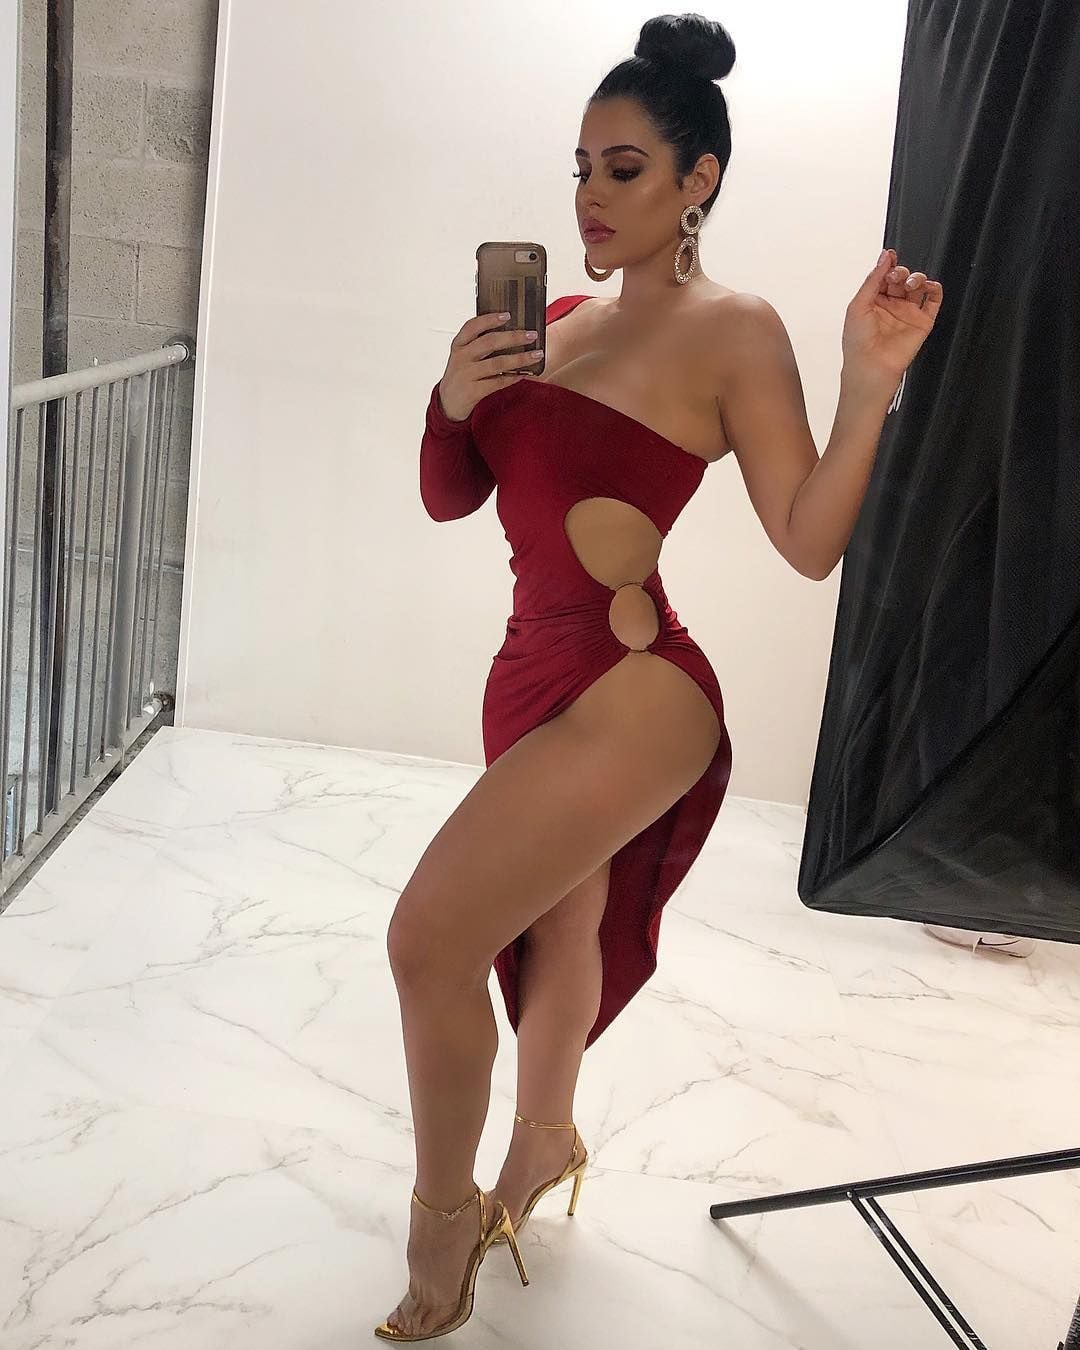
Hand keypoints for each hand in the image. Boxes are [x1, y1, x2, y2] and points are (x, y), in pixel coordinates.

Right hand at [437, 312, 543, 421]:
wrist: (446, 402)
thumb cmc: (460, 375)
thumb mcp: (463, 356)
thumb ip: (478, 344)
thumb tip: (510, 333)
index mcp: (459, 345)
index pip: (472, 326)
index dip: (490, 319)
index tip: (508, 315)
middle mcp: (461, 358)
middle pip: (489, 342)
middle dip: (513, 337)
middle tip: (532, 335)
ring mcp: (466, 375)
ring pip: (497, 363)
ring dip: (519, 358)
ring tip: (537, 354)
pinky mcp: (473, 391)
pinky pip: (497, 382)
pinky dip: (513, 377)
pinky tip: (525, 374)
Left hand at [841, 248, 943, 393]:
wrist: (871, 365)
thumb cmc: (858, 342)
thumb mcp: (858, 304)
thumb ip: (873, 279)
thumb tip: (885, 257)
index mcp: (872, 301)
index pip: (883, 276)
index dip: (887, 265)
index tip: (890, 257)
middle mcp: (891, 306)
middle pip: (901, 278)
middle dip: (900, 272)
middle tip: (895, 277)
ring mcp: (907, 313)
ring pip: (918, 286)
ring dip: (916, 278)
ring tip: (909, 284)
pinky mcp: (922, 322)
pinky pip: (933, 301)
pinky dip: (934, 289)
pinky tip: (928, 286)